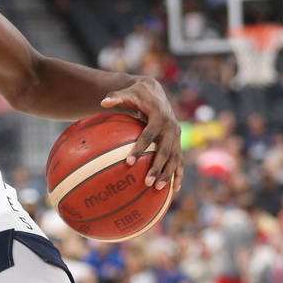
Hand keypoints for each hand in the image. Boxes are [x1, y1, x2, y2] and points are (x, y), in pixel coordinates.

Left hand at [100, 76, 182, 192]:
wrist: (156, 93)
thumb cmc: (137, 95)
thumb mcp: (127, 93)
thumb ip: (116, 97)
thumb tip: (102, 102)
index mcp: (159, 116)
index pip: (149, 134)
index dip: (140, 147)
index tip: (128, 162)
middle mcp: (171, 127)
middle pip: (165, 150)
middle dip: (157, 167)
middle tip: (147, 182)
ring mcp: (177, 136)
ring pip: (174, 158)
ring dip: (168, 174)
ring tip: (158, 189)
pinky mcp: (178, 142)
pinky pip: (179, 160)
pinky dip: (178, 174)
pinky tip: (175, 189)